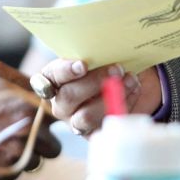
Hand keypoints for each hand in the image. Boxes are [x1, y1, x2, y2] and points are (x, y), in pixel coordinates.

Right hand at [0, 61, 61, 179]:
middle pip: (55, 145)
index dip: (56, 118)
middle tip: (25, 133)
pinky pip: (22, 171)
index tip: (48, 119)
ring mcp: (21, 155)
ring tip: (9, 143)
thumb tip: (47, 84)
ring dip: (29, 155)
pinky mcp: (10, 172)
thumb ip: (25, 77)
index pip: (61, 115)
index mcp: (31, 105)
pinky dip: (13, 165)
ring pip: (40, 161)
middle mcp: (31, 132)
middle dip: (43, 140)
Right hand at [31, 60, 162, 135]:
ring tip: (130, 79)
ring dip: (111, 96)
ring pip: (86, 116)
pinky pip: (106, 124)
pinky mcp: (94, 134)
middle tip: (116, 68)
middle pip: (69, 97)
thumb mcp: (95, 53)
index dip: (64, 72)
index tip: (83, 65)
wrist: (124, 80)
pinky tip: (134, 89)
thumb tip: (105, 44)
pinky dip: (124, 104)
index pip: (46, 78)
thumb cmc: (103, 62)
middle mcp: (60, 103)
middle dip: (94, 82)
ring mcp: (75, 121)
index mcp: (53, 80)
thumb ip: (93, 51)